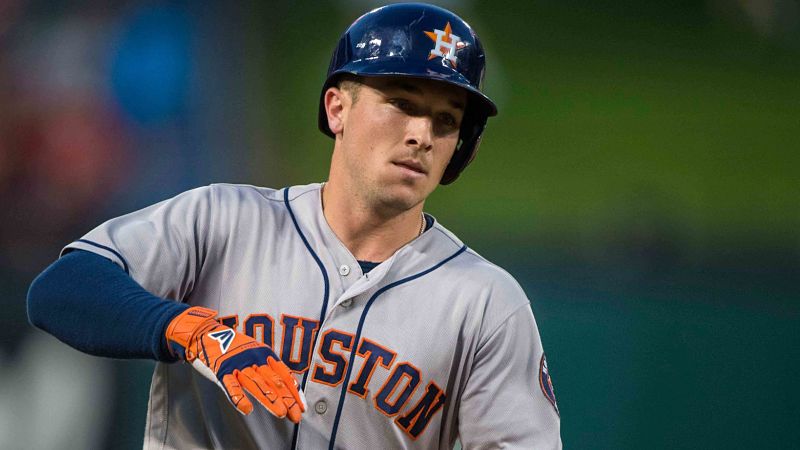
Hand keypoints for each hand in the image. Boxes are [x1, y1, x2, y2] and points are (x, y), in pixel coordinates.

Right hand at [165, 306, 305, 420]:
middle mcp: (253, 358)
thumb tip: (284, 386)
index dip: (294, 390)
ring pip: (256, 383)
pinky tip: (247, 409)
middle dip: (286, 399)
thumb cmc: (231, 345)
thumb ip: (266, 367)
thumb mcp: (253, 351)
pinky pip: (231, 385)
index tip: (301, 406)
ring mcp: (237, 364)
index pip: (283, 373)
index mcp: (263, 353)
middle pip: (273, 381)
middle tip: (295, 415)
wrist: (205, 332)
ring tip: (280, 412)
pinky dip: (239, 398)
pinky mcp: (221, 369)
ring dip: (269, 399)